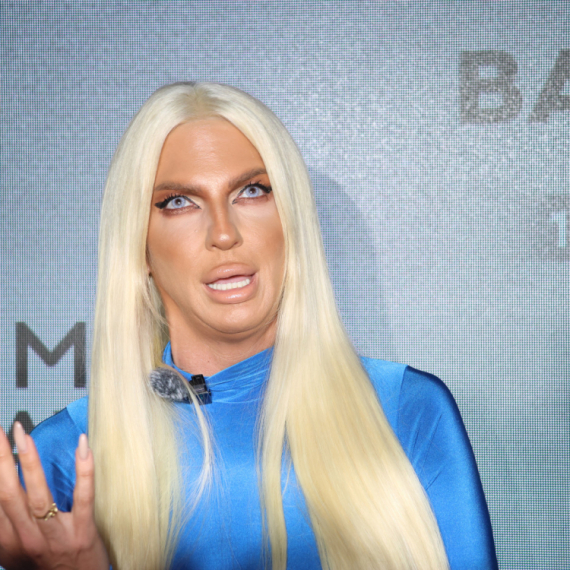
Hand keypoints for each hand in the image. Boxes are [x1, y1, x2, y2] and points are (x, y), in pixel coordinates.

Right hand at [0, 422, 108, 569]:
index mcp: (8, 542)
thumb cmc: (46, 566)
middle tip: (0, 430)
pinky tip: (82, 444)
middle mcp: (27, 538)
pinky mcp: (83, 531)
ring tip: (23, 433)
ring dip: (29, 460)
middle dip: (2, 459)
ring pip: (38, 494)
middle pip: (8, 493)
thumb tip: (1, 494)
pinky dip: (84, 469)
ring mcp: (55, 535)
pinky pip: (83, 496)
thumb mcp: (16, 553)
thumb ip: (6, 526)